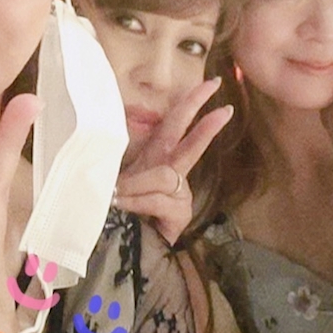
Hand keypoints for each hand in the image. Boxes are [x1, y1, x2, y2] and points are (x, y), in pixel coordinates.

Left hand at [115, 77, 233, 244]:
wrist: (130, 248)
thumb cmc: (124, 211)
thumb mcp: (119, 179)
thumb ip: (121, 160)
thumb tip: (120, 137)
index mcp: (158, 156)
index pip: (177, 123)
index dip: (193, 103)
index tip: (213, 83)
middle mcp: (173, 170)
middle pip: (189, 136)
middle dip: (198, 109)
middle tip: (214, 85)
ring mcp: (180, 192)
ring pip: (164, 176)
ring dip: (138, 185)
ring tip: (118, 195)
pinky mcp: (180, 213)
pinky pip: (158, 199)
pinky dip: (138, 200)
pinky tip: (124, 205)